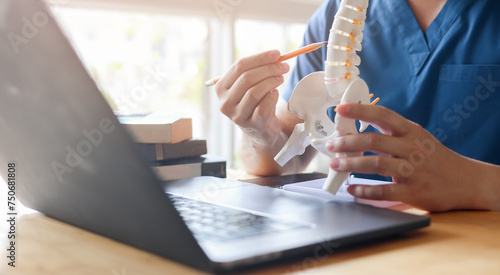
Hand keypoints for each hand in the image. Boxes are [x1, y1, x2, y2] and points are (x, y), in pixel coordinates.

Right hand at [215, 50, 289, 147]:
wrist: (260, 130)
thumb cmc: (256, 102)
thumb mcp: (250, 85)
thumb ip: (258, 70)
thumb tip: (276, 56)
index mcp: (221, 88)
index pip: (239, 66)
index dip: (260, 58)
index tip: (277, 53)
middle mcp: (226, 102)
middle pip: (247, 78)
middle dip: (269, 69)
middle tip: (284, 66)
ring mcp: (237, 115)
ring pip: (254, 92)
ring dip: (272, 82)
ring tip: (280, 79)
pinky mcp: (251, 125)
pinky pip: (263, 106)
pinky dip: (272, 97)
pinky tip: (275, 94)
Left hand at [326, 103, 498, 211]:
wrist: (464, 181)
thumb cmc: (433, 157)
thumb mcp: (417, 137)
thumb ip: (391, 134)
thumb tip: (355, 131)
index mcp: (411, 131)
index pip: (383, 115)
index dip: (360, 110)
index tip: (341, 108)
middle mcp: (412, 148)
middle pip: (373, 141)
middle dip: (347, 142)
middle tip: (332, 145)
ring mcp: (413, 170)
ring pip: (375, 165)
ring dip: (351, 165)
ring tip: (336, 165)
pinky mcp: (413, 192)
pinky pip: (383, 191)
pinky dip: (364, 191)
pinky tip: (352, 190)